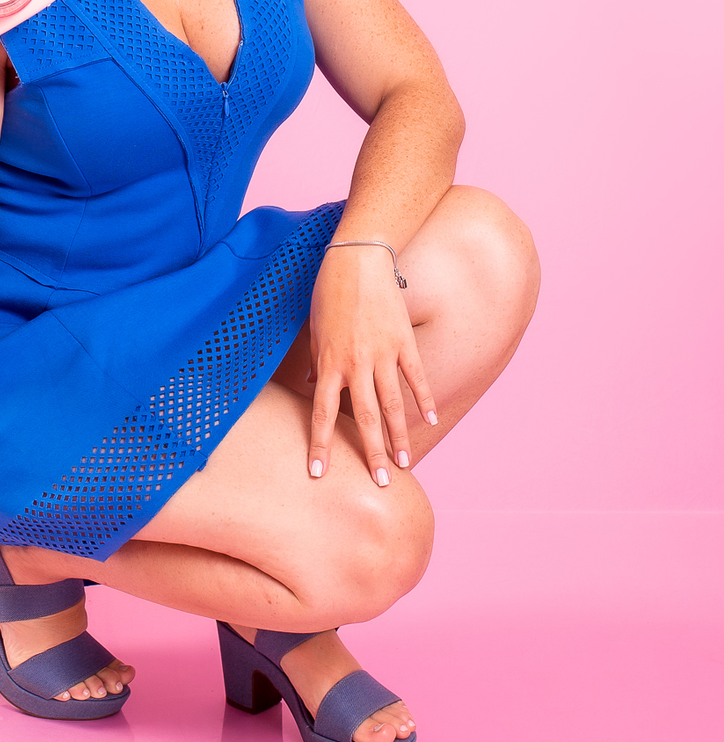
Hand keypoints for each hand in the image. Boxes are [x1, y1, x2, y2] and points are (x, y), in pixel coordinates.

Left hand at [306, 244, 436, 484]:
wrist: (357, 259)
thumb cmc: (329, 290)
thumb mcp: (314, 328)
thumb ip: (317, 361)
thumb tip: (312, 386)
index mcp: (329, 362)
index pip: (320, 412)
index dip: (320, 444)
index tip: (318, 472)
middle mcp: (356, 363)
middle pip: (363, 417)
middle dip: (370, 452)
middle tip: (379, 482)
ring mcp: (382, 354)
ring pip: (391, 404)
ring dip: (399, 436)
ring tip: (405, 463)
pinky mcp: (404, 341)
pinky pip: (415, 377)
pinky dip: (424, 400)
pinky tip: (430, 421)